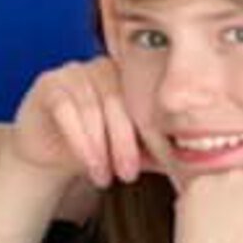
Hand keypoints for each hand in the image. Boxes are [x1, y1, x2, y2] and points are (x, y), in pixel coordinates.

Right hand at [7, 58, 147, 188]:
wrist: (48, 154)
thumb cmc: (95, 148)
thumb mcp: (130, 151)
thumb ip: (156, 150)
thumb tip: (194, 163)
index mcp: (129, 76)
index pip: (146, 100)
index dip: (152, 134)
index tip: (158, 164)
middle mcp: (102, 66)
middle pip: (119, 103)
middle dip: (125, 143)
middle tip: (128, 174)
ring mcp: (73, 72)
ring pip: (92, 108)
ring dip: (100, 148)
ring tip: (105, 176)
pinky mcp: (48, 84)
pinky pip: (66, 110)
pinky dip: (79, 141)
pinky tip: (88, 163)